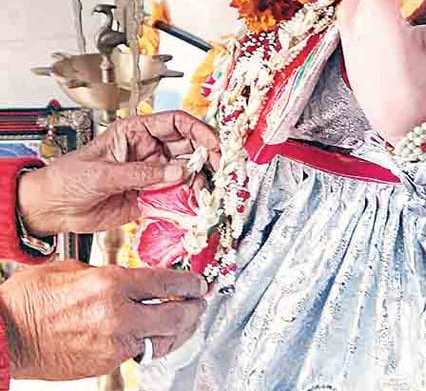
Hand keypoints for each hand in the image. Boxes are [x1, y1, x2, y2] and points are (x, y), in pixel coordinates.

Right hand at [0, 260, 206, 380]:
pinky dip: (152, 342)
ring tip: (186, 320)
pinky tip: (156, 335)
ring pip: (163, 339)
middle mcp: (118, 314)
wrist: (8, 335)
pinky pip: (139, 352)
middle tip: (199, 302)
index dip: (190, 282)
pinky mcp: (106, 363)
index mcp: (112, 283)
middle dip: (194, 308)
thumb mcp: (75, 269)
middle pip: (176, 314)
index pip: (167, 281)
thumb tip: (132, 278)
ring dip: (180, 329)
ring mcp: (113, 344)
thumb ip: (110, 272)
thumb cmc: (33, 299)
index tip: (198, 281)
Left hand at [17, 111, 219, 236]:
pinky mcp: (149, 196)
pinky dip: (186, 201)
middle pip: (187, 147)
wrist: (51, 209)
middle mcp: (148, 150)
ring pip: (185, 173)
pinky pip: (174, 196)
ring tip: (207, 191)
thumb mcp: (104, 172)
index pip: (176, 123)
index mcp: (136, 131)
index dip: (198, 131)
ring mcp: (150, 173)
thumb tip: (178, 172)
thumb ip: (143, 173)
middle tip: (217, 170)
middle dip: (204, 157)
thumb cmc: (67, 178)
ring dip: (198, 181)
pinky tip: (193, 204)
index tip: (212, 145)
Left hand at [337, 0, 425, 143]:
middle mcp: (363, 33)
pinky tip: (366, 6)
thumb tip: (413, 2)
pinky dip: (354, 5)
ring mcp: (351, 44)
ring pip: (350, 5)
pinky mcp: (346, 54)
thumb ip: (421, 18)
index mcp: (388, 29)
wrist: (403, 125)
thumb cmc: (423, 90)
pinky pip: (345, 19)